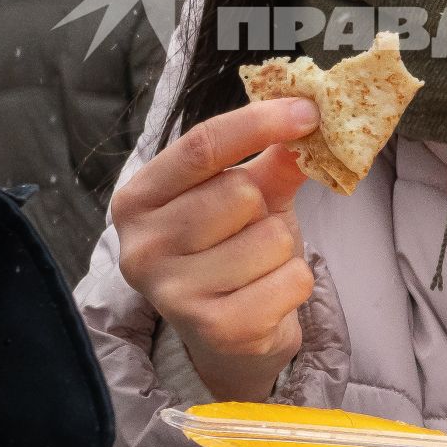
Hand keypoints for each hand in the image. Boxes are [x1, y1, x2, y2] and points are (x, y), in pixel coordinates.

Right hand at [113, 99, 319, 401]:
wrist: (229, 335)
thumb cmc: (229, 249)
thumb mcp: (247, 195)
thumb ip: (272, 159)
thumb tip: (309, 120)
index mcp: (138, 200)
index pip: (201, 146)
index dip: (260, 122)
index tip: (308, 111)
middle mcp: (143, 248)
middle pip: (239, 193)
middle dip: (264, 207)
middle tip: (249, 229)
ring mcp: (175, 295)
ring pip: (270, 237)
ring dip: (281, 248)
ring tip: (256, 267)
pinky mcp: (217, 330)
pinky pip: (291, 280)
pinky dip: (294, 283)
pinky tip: (267, 295)